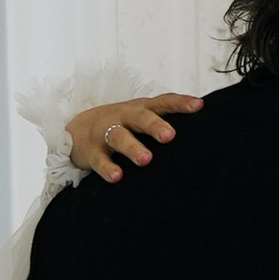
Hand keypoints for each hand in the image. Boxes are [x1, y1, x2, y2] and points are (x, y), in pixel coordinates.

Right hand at [67, 93, 200, 180]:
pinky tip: (117, 177)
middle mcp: (124, 117)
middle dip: (155, 126)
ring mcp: (106, 133)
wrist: (74, 129)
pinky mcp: (92, 152)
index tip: (199, 106)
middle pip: (141, 117)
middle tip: (170, 136)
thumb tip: (204, 127)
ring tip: (146, 159)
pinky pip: (100, 160)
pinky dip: (108, 169)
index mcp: (141, 109)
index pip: (162, 102)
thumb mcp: (141, 117)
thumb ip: (166, 120)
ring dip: (133, 148)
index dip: (180, 103)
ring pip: (119, 137)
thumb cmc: (121, 124)